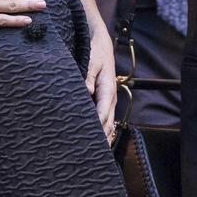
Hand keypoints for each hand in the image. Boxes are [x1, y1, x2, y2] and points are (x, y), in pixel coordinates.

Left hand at [85, 21, 116, 141]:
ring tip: (92, 152)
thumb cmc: (96, 51)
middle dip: (101, 137)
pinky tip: (94, 139)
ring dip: (102, 135)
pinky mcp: (103, 99)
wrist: (101, 42)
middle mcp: (110, 96)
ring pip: (107, 122)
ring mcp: (108, 99)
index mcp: (107, 88)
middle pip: (107, 122)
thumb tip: (87, 91)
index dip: (98, 126)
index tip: (92, 139)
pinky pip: (104, 117)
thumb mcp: (92, 60)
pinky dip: (101, 128)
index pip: (103, 112)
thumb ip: (88, 76)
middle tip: (91, 154)